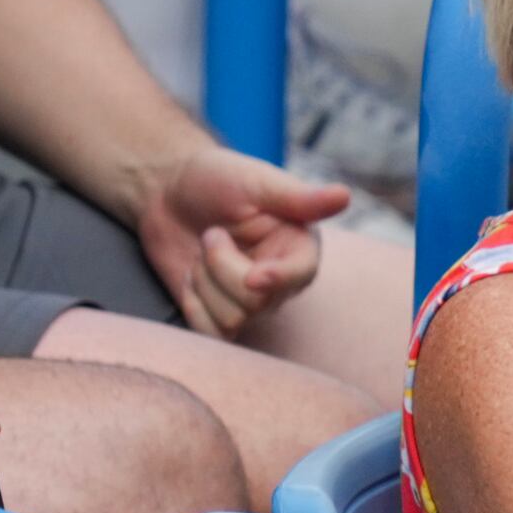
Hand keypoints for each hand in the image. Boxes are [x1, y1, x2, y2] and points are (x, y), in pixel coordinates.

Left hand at [135, 145, 346, 339]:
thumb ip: (299, 197)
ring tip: (202, 252)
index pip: (302, 275)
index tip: (253, 276)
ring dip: (203, 282)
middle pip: (257, 302)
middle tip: (211, 233)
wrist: (168, 192)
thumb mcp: (257, 182)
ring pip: (231, 319)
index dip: (278, 279)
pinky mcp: (221, 316)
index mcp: (298, 246)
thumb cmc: (215, 178)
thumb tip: (344, 196)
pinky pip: (210, 333)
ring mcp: (251, 302)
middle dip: (220, 266)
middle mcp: (281, 279)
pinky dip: (193, 305)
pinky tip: (192, 277)